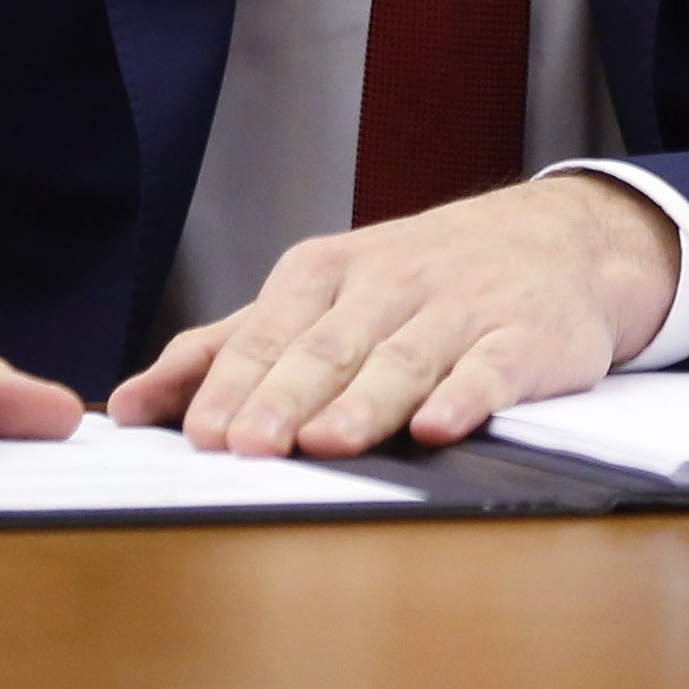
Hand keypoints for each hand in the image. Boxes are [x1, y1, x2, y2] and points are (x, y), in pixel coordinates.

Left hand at [107, 174, 678, 456]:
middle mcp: (392, 283)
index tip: (200, 433)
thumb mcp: (320, 293)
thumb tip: (130, 403)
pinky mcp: (525, 338)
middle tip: (246, 446)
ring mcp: (462, 308)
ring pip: (404, 358)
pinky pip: (491, 368)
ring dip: (364, 401)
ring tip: (327, 441)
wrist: (558, 242)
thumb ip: (229, 347)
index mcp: (329, 271)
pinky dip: (465, 396)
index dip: (235, 383)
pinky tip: (438, 425)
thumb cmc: (422, 279)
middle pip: (330, 346)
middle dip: (285, 396)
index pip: (271, 330)